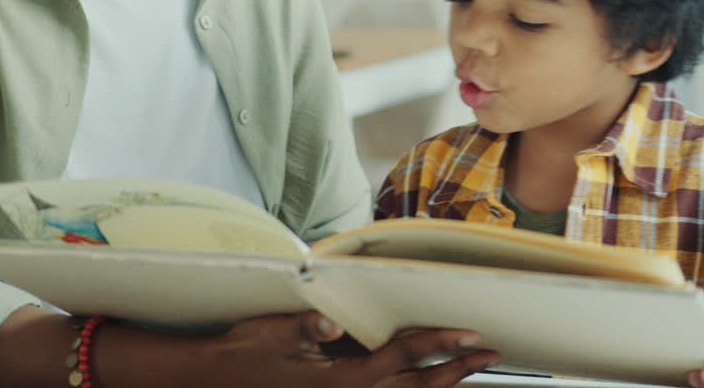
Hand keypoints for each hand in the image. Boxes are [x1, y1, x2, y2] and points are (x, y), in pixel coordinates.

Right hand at [202, 310, 499, 387]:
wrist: (213, 381)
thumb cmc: (241, 355)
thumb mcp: (269, 335)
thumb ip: (303, 328)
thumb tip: (331, 322)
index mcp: (339, 380)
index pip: (401, 359)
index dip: (438, 345)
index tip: (469, 336)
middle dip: (456, 372)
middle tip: (489, 355)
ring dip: (441, 385)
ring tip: (469, 370)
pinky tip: (424, 383)